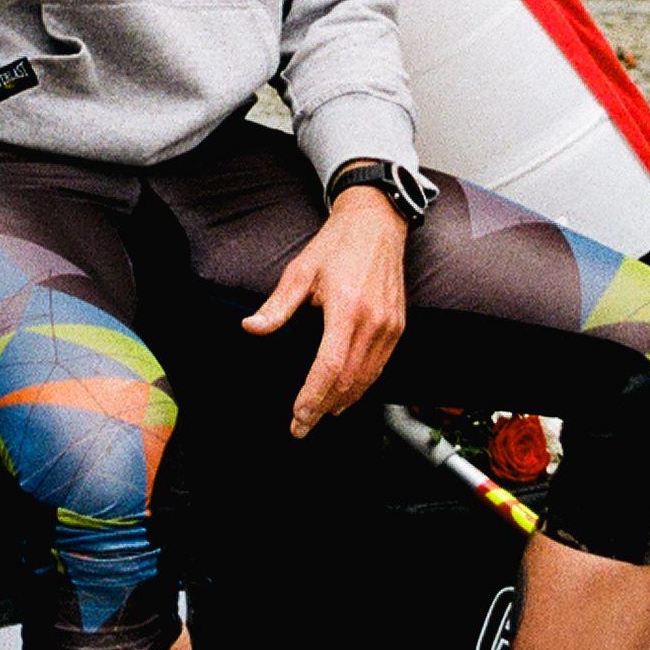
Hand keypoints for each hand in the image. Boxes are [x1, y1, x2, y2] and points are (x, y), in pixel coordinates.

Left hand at [241, 186, 406, 435]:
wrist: (377, 223)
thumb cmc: (337, 244)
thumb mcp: (300, 270)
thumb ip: (277, 305)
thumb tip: (251, 327)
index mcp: (347, 308)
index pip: (330, 367)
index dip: (312, 396)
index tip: (297, 416)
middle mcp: (373, 321)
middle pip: (349, 380)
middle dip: (323, 408)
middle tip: (301, 426)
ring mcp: (390, 326)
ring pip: (367, 378)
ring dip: (343, 401)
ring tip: (319, 415)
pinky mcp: (398, 326)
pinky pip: (380, 366)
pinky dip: (362, 386)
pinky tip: (346, 395)